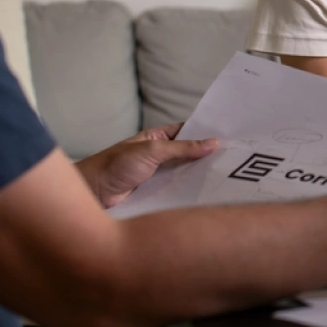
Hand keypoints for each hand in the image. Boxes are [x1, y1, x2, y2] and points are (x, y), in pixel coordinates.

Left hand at [75, 123, 217, 208]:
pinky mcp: (157, 194)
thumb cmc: (115, 165)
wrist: (91, 194)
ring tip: (228, 176)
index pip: (188, 131)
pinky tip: (207, 194)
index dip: (207, 133)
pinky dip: (190, 192)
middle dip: (208, 156)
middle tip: (236, 158)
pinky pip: (178, 190)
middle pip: (190, 154)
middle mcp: (160, 155)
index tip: (231, 136)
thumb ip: (182, 148)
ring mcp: (159, 175)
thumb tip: (213, 142)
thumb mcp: (152, 151)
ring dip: (200, 176)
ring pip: (185, 173)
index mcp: (158, 137)